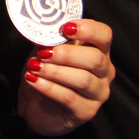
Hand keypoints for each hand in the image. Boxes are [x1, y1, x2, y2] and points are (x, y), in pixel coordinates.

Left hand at [18, 18, 113, 135]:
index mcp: (98, 51)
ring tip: (35, 67)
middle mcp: (104, 72)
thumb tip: (44, 26)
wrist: (35, 107)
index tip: (66, 28)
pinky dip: (49, 87)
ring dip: (56, 71)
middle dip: (67, 54)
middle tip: (44, 53)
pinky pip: (70, 97)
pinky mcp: (87, 112)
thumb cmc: (46, 75)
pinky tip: (34, 80)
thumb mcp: (45, 52)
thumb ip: (49, 39)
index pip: (104, 35)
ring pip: (83, 79)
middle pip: (95, 59)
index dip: (88, 29)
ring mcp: (98, 93)